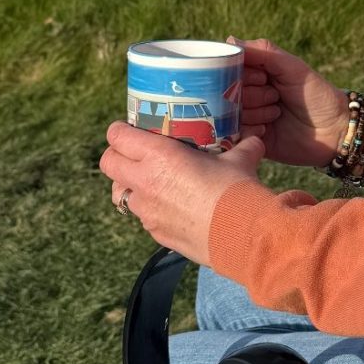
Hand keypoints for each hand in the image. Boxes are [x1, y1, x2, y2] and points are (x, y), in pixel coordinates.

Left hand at [101, 122, 265, 263]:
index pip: (118, 136)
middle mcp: (145, 181)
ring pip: (118, 193)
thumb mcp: (240, 159)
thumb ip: (243, 145)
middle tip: (133, 151)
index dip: (119, 130)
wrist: (241, 235)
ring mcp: (146, 210)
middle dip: (116, 154)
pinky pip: (140, 215)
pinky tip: (170, 205)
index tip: (128, 127)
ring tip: (148, 180)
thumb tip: (255, 138)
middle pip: (108, 163)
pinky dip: (148, 207)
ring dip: (128, 184)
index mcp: (159, 155)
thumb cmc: (236, 191)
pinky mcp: (154, 232)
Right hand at [230, 36, 350, 168]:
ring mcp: (248, 118)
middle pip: (228, 91)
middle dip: (254, 94)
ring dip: (257, 112)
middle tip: (276, 96)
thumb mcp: (292, 67)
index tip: (264, 77)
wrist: (333, 131)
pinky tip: (268, 130)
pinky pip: (235, 135)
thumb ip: (262, 51)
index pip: (231, 68)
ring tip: (277, 113)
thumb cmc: (316, 94)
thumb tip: (230, 40)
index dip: (244, 73)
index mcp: (256, 73)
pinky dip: (252, 130)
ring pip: (231, 113)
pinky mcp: (250, 140)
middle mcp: (248, 94)